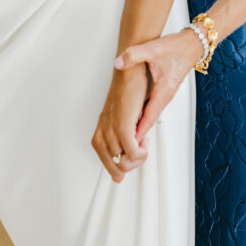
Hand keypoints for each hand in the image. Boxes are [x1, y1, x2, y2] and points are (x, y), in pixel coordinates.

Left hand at [91, 64, 149, 182]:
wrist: (129, 75)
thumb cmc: (128, 95)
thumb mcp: (123, 123)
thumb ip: (121, 144)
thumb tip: (120, 170)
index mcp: (100, 133)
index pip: (106, 163)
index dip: (118, 168)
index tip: (128, 165)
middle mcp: (103, 133)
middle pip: (115, 167)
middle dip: (132, 164)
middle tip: (140, 150)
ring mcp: (111, 130)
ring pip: (124, 162)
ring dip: (139, 156)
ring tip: (143, 142)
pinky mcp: (122, 126)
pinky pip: (132, 151)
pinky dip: (141, 151)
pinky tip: (144, 139)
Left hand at [114, 28, 202, 140]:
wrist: (191, 45)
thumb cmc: (176, 48)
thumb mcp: (153, 49)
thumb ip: (134, 55)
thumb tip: (118, 62)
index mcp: (163, 91)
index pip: (149, 117)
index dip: (138, 131)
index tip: (129, 144)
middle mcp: (165, 96)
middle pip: (149, 121)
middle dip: (138, 135)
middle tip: (125, 147)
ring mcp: (165, 95)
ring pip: (151, 115)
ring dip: (140, 126)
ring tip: (127, 138)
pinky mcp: (165, 90)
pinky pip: (152, 108)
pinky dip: (144, 116)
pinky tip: (136, 117)